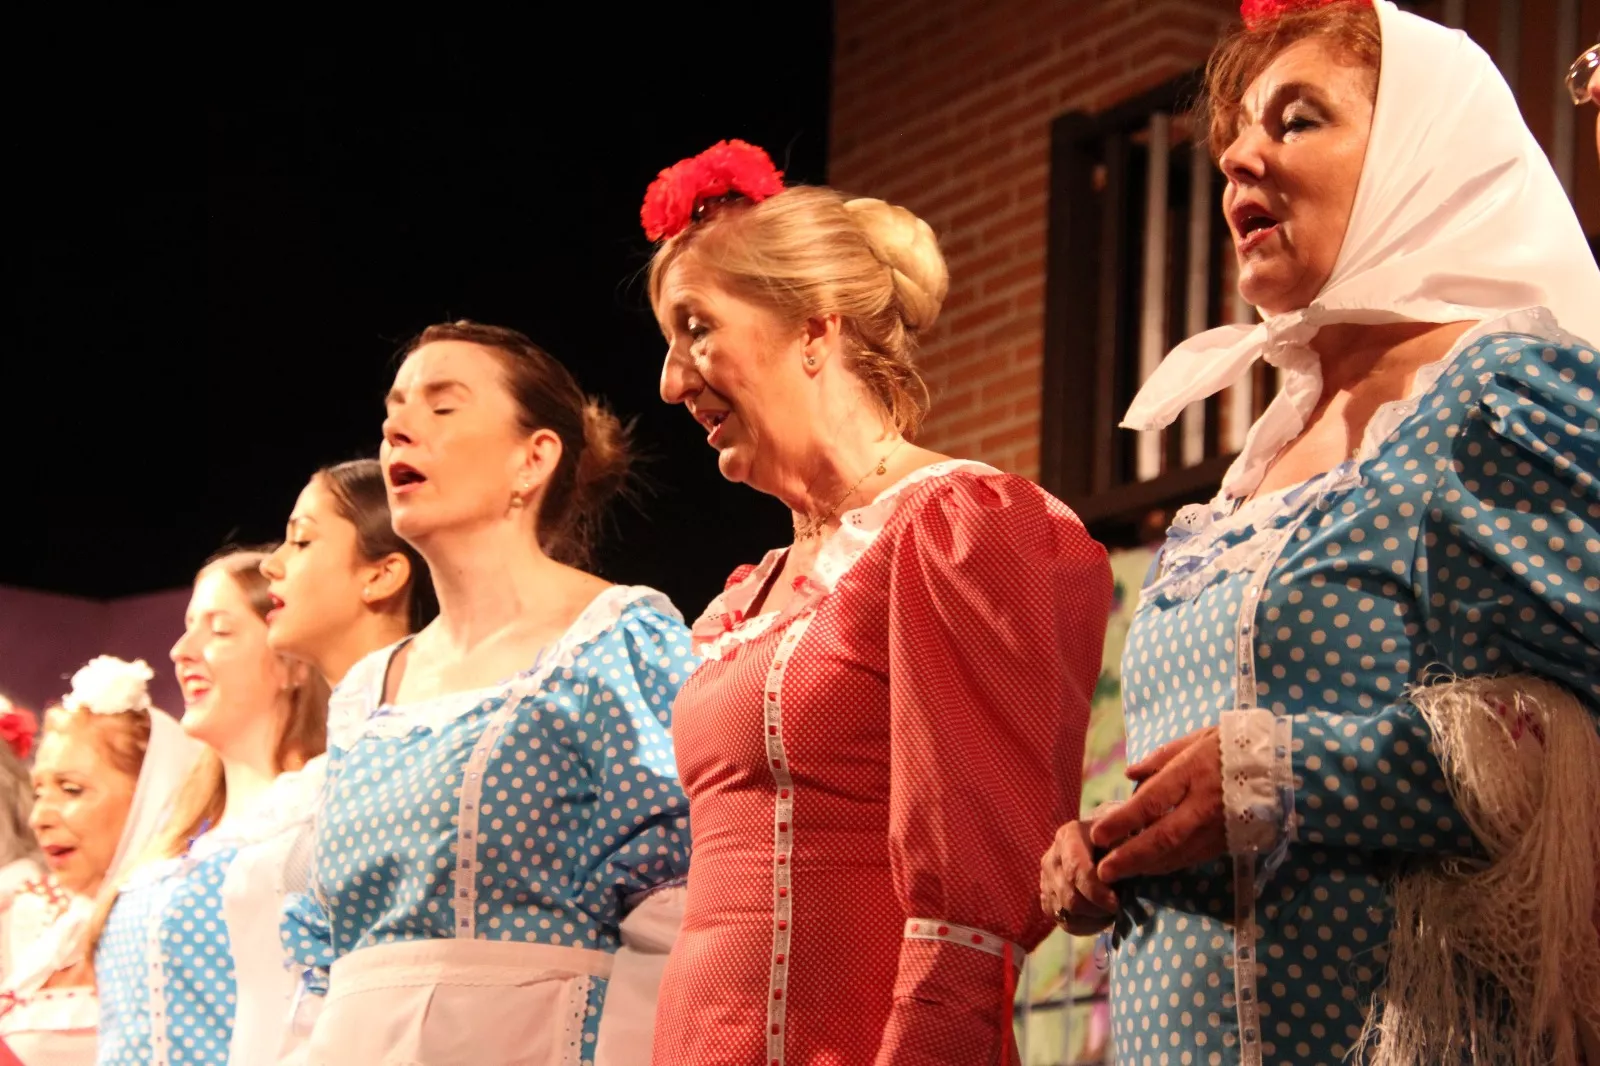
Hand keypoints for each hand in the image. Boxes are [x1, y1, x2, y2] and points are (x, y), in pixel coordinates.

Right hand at [1039, 816, 1119, 935]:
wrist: (1106, 846)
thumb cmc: (1121, 840)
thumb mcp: (1127, 837)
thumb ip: (1124, 852)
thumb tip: (1117, 873)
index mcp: (1069, 836)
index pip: (1076, 870)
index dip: (1096, 891)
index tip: (1116, 904)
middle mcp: (1052, 858)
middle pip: (1070, 897)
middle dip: (1097, 909)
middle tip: (1119, 909)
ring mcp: (1046, 880)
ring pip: (1066, 912)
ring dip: (1093, 917)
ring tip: (1112, 910)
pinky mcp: (1047, 899)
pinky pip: (1065, 923)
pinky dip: (1086, 926)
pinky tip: (1101, 916)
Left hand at [1091, 727, 1225, 881]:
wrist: (1286, 766)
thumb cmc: (1236, 745)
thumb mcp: (1198, 738)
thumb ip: (1161, 757)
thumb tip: (1130, 774)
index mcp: (1192, 772)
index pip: (1152, 801)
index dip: (1124, 820)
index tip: (1099, 833)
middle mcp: (1203, 804)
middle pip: (1163, 837)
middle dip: (1130, 857)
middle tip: (1104, 870)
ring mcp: (1218, 827)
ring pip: (1177, 854)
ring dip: (1146, 867)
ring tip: (1118, 875)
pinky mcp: (1229, 841)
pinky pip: (1193, 857)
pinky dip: (1169, 865)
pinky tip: (1149, 869)